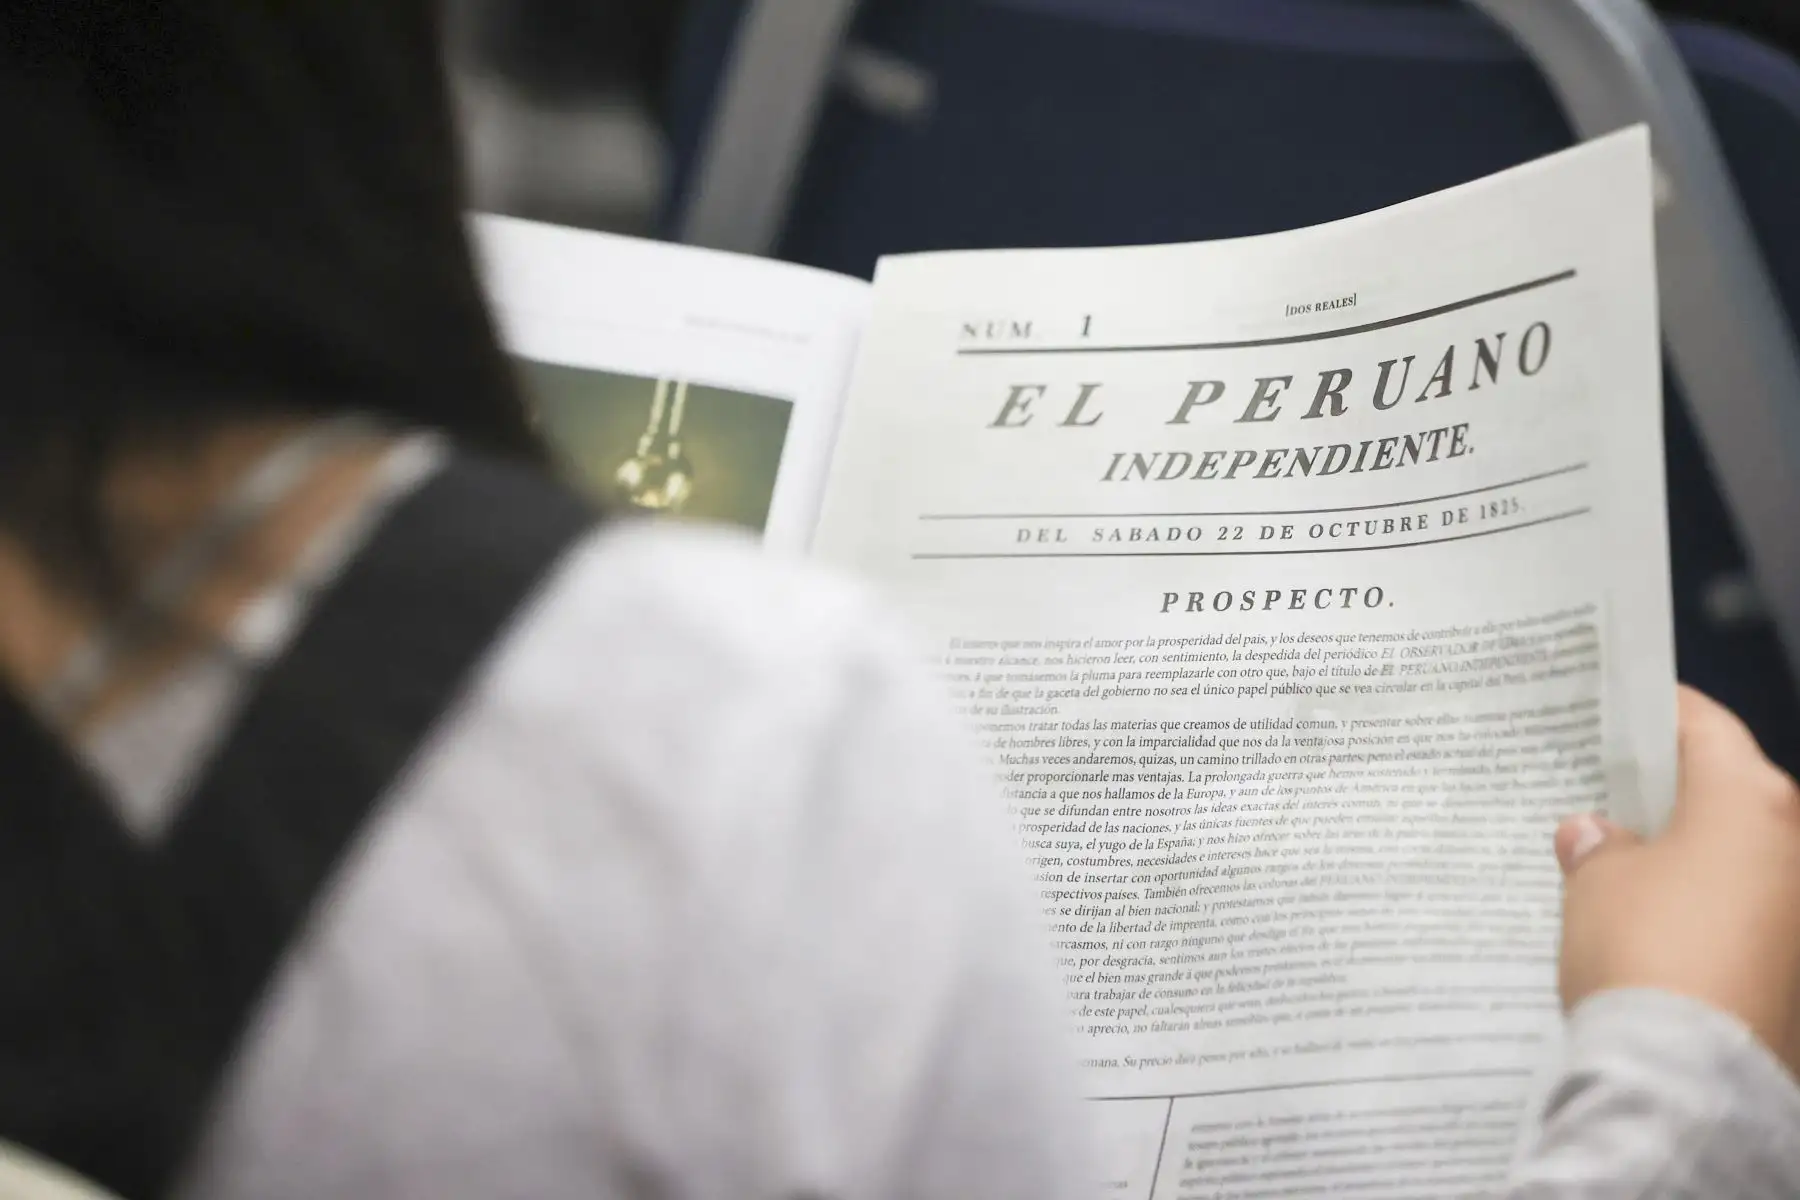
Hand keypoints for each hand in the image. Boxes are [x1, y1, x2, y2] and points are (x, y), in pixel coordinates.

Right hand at [1555, 686, 1799, 1071]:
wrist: (1689, 1079)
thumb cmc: (1643, 946)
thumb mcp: (1595, 881)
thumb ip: (1598, 846)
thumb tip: (1597, 836)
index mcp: (1750, 800)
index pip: (1705, 727)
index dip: (1657, 713)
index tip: (1621, 706)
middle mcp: (1795, 845)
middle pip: (1731, 793)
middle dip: (1671, 793)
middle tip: (1609, 791)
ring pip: (1741, 858)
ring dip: (1692, 857)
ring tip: (1622, 865)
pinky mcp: (1796, 970)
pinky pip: (1748, 915)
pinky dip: (1708, 909)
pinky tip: (1655, 926)